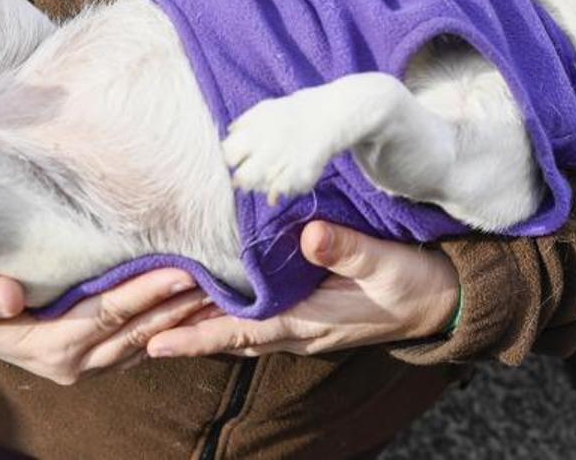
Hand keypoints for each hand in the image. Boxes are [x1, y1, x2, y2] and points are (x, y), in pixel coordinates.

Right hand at [0, 269, 213, 384]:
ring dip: (182, 318)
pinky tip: (195, 306)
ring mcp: (89, 365)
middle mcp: (75, 363)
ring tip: (219, 290)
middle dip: (179, 304)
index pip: (108, 315)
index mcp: (49, 346)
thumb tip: (9, 296)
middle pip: (138, 331)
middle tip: (218, 277)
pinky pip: (141, 345)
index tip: (181, 270)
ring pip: (146, 341)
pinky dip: (171, 327)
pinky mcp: (98, 359)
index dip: (146, 294)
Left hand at [146, 221, 458, 357]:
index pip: (244, 330)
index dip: (200, 335)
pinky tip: (204, 301)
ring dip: (198, 326)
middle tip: (134, 332)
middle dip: (184, 335)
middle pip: (229, 336)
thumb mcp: (387, 263)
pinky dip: (223, 316)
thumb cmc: (415, 282)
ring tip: (153, 321)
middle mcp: (298, 330)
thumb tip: (308, 235)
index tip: (158, 341)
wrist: (441, 300)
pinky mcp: (305, 314)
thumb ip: (348, 249)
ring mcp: (301, 326)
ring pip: (238, 331)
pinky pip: (254, 321)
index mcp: (311, 321)